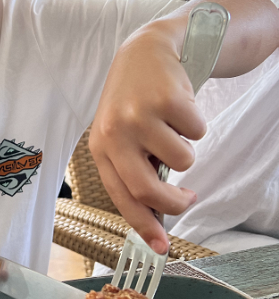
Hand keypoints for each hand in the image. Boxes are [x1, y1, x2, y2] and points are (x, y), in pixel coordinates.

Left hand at [89, 22, 205, 253]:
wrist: (146, 51)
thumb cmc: (135, 100)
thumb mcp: (122, 135)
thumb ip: (133, 170)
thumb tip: (155, 219)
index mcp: (100, 147)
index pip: (121, 197)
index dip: (144, 226)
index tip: (161, 247)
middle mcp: (114, 133)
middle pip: (148, 190)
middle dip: (175, 204)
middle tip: (188, 199)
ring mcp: (139, 115)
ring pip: (182, 161)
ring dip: (186, 151)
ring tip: (173, 129)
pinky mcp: (166, 100)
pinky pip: (197, 133)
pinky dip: (196, 124)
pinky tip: (180, 106)